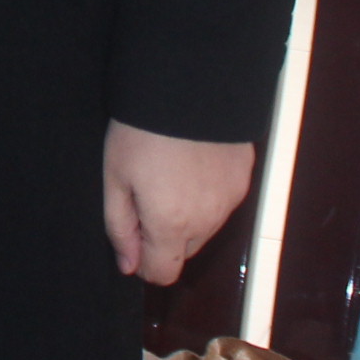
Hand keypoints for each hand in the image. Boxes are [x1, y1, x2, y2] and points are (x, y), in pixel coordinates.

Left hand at [103, 120, 254, 286]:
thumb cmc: (141, 130)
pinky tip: (192, 162)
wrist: (187, 85)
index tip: (133, 233)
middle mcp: (207, 220)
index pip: (163, 273)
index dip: (143, 261)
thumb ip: (120, 227)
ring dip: (189, 216)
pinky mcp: (243, 178)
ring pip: (206, 228)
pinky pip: (223, 202)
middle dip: (165, 236)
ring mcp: (230, 200)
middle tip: (147, 194)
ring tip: (170, 174)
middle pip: (185, 251)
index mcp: (171, 224)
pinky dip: (208, 193)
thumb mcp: (115, 177)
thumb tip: (128, 265)